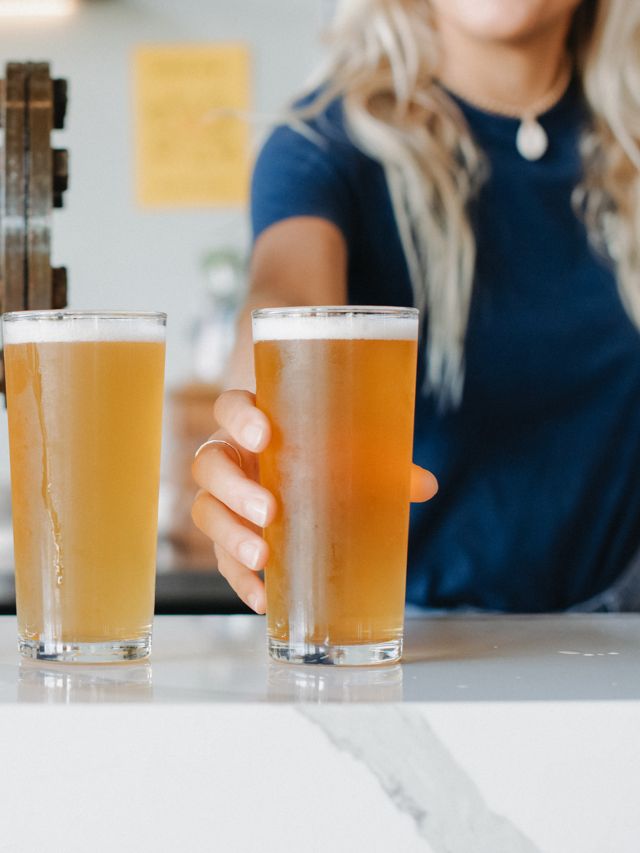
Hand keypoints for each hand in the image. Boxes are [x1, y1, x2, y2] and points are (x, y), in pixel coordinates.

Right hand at [192, 389, 437, 613]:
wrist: (301, 469)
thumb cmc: (322, 450)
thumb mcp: (349, 449)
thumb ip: (381, 463)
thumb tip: (425, 485)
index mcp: (252, 423)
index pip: (229, 407)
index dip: (239, 419)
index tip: (264, 436)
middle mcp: (229, 456)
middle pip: (209, 465)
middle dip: (235, 490)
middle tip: (270, 512)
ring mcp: (223, 498)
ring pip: (205, 511)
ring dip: (229, 536)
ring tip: (262, 558)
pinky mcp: (227, 536)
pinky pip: (221, 559)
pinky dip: (240, 580)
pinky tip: (263, 598)